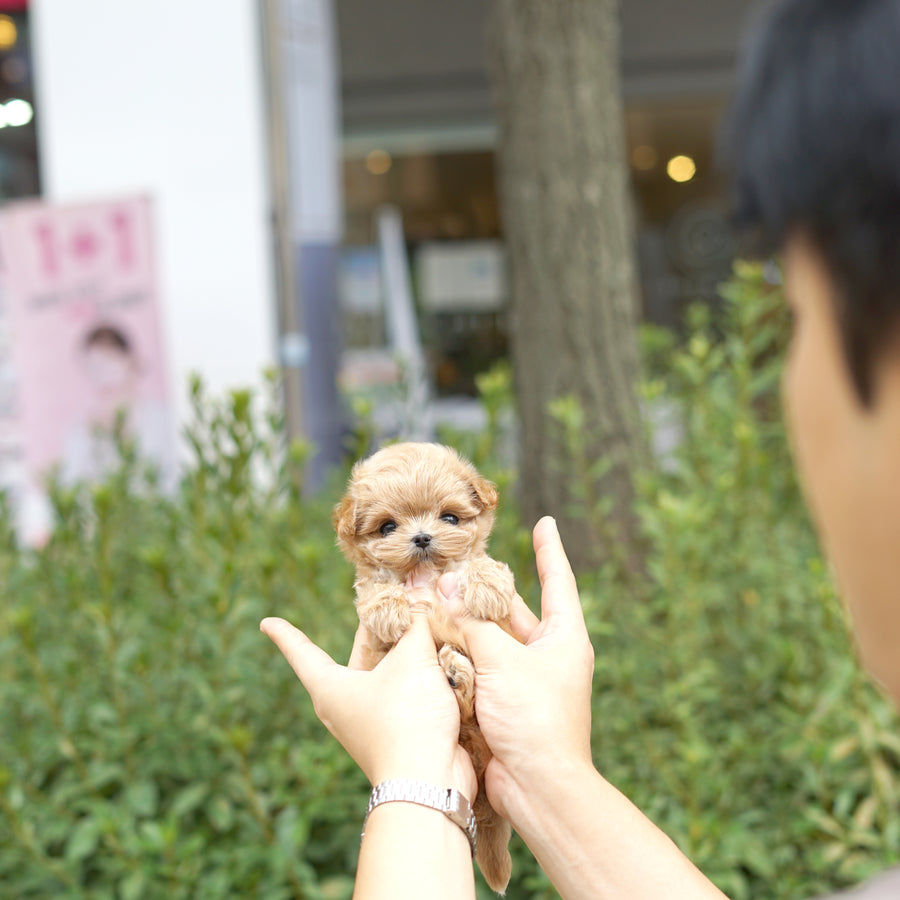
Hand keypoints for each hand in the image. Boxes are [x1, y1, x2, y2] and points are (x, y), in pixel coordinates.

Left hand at [261, 576, 476, 800]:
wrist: (430, 784)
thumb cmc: (406, 719)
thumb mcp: (412, 659)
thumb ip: (418, 619)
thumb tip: (420, 582)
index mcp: (330, 687)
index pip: (302, 652)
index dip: (286, 634)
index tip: (267, 622)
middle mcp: (346, 702)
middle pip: (360, 651)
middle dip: (377, 625)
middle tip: (392, 593)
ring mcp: (373, 717)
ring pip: (389, 668)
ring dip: (408, 644)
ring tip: (425, 613)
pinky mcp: (400, 728)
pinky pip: (408, 687)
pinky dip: (422, 667)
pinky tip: (443, 648)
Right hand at [438, 516, 594, 820]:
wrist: (539, 788)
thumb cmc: (535, 718)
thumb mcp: (503, 660)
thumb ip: (471, 623)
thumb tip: (444, 589)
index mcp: (564, 638)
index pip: (558, 581)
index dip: (549, 550)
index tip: (545, 522)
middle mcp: (545, 655)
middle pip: (511, 609)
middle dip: (482, 589)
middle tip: (452, 565)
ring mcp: (521, 679)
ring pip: (487, 637)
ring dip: (461, 620)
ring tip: (431, 593)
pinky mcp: (499, 702)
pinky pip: (475, 666)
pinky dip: (455, 650)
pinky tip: (429, 633)